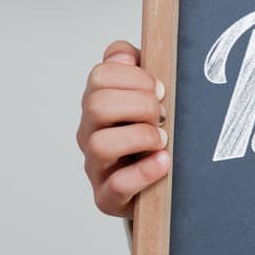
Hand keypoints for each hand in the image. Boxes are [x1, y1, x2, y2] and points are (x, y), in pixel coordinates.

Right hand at [76, 39, 169, 218]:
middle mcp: (90, 133)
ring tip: (162, 140)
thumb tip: (126, 56)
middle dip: (140, 104)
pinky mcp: (107, 198)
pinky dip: (144, 171)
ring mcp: (96, 166)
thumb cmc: (152, 134)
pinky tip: (164, 162)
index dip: (134, 77)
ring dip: (140, 136)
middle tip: (163, 114)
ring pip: (100, 144)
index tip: (160, 87)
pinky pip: (117, 185)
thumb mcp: (147, 95)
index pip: (100, 75)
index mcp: (98, 103)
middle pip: (96, 105)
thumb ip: (136, 67)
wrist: (159, 185)